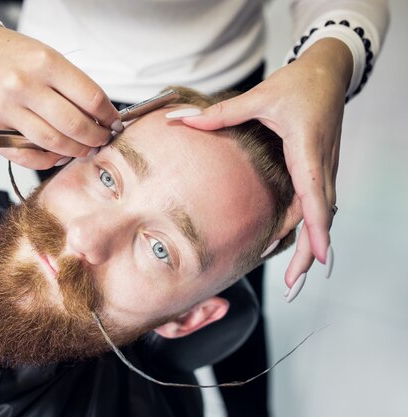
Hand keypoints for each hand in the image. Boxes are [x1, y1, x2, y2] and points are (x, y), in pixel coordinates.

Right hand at [0, 25, 120, 168]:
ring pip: (53, 144)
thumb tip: (101, 118)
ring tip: (83, 149)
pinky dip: (48, 161)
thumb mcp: (44, 57)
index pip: (90, 98)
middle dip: (96, 138)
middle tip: (101, 140)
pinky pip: (27, 156)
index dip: (108, 115)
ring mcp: (4, 109)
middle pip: (75, 125)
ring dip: (75, 151)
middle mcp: (23, 85)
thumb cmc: (9, 57)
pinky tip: (57, 155)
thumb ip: (71, 86)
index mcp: (44, 63)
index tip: (113, 122)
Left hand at [176, 38, 352, 289]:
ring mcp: (322, 168)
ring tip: (291, 276)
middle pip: (321, 217)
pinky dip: (307, 226)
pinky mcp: (318, 168)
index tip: (321, 260)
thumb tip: (180, 119)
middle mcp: (319, 164)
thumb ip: (220, 113)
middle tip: (294, 287)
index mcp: (307, 150)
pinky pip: (315, 203)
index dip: (319, 230)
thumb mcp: (259, 96)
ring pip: (320, 214)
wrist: (329, 71)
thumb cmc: (299, 83)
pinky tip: (288, 240)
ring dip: (309, 244)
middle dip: (311, 253)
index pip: (316, 197)